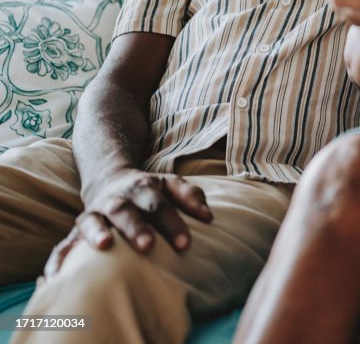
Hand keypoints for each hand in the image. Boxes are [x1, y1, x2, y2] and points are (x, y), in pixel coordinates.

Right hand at [45, 168, 212, 277]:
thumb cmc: (148, 189)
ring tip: (102, 246)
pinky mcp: (78, 229)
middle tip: (148, 246)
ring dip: (96, 233)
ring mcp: (95, 213)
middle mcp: (117, 200)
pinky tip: (56, 275)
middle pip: (126, 211)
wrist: (108, 177)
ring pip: (92, 220)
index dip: (172, 223)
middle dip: (136, 228)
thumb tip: (209, 217)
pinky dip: (59, 258)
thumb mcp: (171, 184)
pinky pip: (65, 243)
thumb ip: (191, 196)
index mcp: (143, 188)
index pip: (159, 205)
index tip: (186, 244)